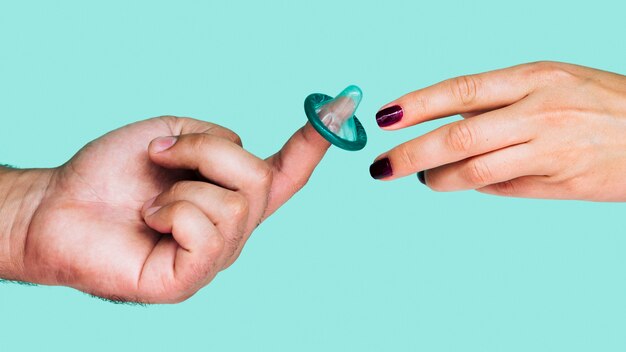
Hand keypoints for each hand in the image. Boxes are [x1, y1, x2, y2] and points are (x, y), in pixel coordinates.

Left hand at [1, 116, 328, 302]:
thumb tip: (240, 154)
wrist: (60, 204)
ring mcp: (216, 257)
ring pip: (235, 203)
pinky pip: (205, 229)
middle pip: (258, 177)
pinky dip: (170, 211)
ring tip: (151, 199)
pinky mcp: (191, 279)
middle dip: (206, 151)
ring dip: (181, 183)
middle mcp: (235, 229)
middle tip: (162, 156)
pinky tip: (150, 221)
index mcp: (234, 195)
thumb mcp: (173, 136)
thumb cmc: (115, 172)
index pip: (287, 171)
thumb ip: (217, 142)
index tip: (343, 104)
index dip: (316, 140)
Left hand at [370, 61, 625, 200]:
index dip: (417, 104)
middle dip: (410, 153)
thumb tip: (446, 129)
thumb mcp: (551, 82)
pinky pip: (501, 188)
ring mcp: (549, 150)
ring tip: (423, 177)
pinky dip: (476, 187)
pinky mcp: (558, 182)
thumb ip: (500, 102)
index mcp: (533, 78)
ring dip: (438, 178)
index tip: (384, 118)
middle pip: (458, 136)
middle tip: (381, 167)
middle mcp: (538, 112)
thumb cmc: (600, 104)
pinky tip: (468, 181)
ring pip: (474, 170)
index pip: (461, 90)